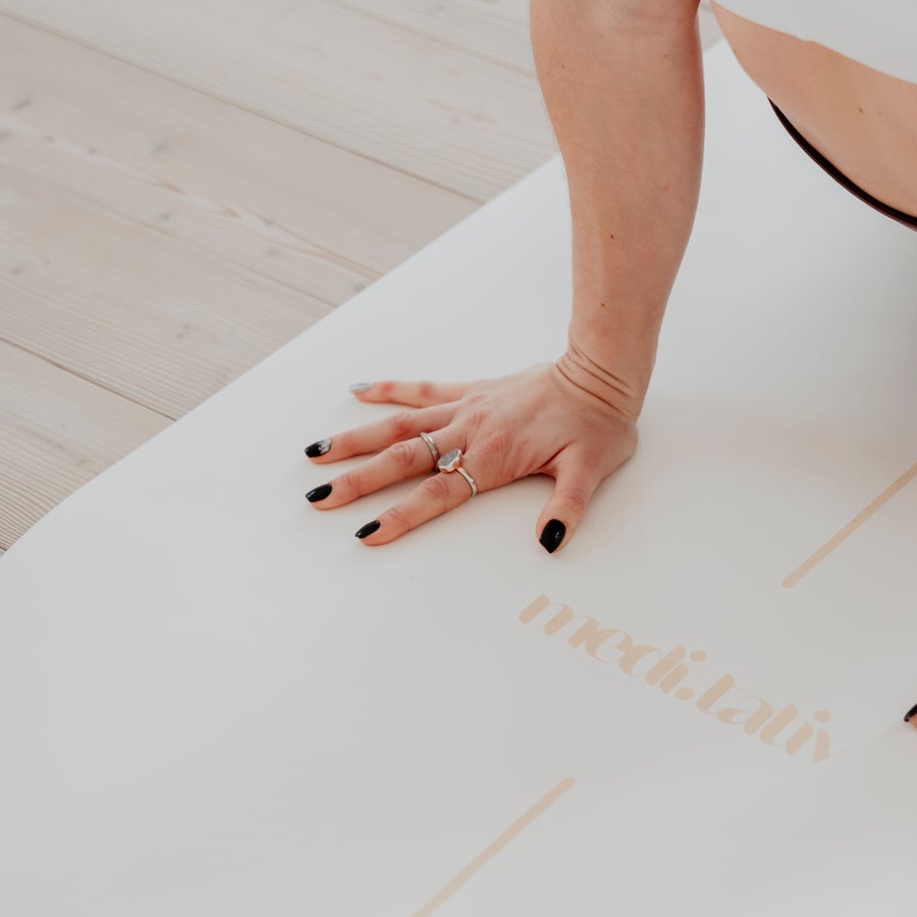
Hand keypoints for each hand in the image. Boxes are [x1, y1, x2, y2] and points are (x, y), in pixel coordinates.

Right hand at [297, 347, 639, 549]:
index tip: (367, 533)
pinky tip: (358, 391)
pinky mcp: (471, 391)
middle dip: (358, 481)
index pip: (437, 494)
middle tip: (319, 498)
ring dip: (357, 438)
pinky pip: (422, 390)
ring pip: (400, 424)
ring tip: (316, 451)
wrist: (600, 374)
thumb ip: (568, 507)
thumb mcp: (591, 471)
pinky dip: (389, 390)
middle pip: (404, 459)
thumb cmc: (598, 425)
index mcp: (494, 456)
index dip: (401, 515)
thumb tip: (549, 541)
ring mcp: (466, 409)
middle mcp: (470, 431)